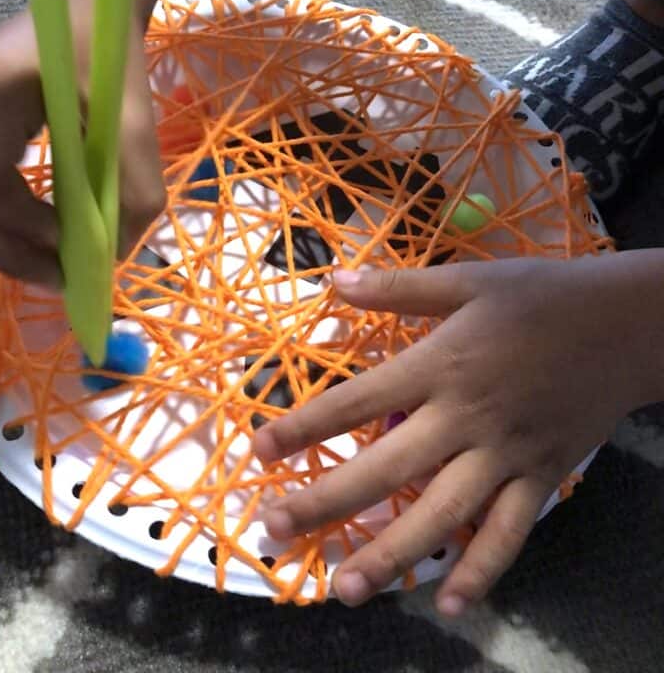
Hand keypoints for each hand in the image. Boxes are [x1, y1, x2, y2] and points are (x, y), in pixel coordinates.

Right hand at [0, 4, 163, 287]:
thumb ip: (134, 186)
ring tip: (52, 262)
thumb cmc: (110, 50)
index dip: (20, 224)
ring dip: (4, 238)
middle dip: (10, 248)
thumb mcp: (135, 116)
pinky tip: (38, 229)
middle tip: (61, 277)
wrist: (84, 0)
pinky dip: (1, 214)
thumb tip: (115, 255)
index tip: (69, 245)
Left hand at [253, 252, 662, 613]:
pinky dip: (480, 570)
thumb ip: (399, 285)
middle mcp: (464, 416)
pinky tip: (447, 604)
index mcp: (441, 364)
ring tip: (343, 589)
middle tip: (271, 531)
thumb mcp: (468, 279)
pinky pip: (509, 533)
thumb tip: (334, 281)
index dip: (305, 426)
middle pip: (385, 468)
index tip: (258, 450)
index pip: (357, 400)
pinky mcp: (540, 477)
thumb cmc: (541, 295)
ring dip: (389, 555)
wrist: (625, 324)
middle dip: (324, 502)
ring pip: (440, 515)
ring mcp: (504, 454)